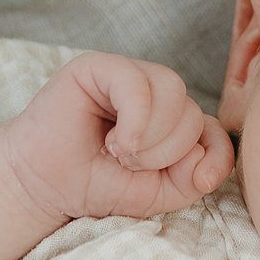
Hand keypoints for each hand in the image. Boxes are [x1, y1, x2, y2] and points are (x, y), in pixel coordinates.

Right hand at [3, 55, 233, 232]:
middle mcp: (155, 91)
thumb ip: (192, 178)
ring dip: (152, 136)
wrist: (44, 185)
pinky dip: (134, 119)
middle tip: (129, 165)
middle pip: (193, 112)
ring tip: (120, 152)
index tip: (194, 180)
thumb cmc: (96, 184)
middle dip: (167, 152)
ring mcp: (128, 74)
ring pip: (174, 92)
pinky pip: (137, 84)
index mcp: (173, 118)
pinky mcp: (99, 66)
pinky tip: (114, 142)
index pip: (215, 126)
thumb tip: (207, 161)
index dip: (215, 154)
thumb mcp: (156, 193)